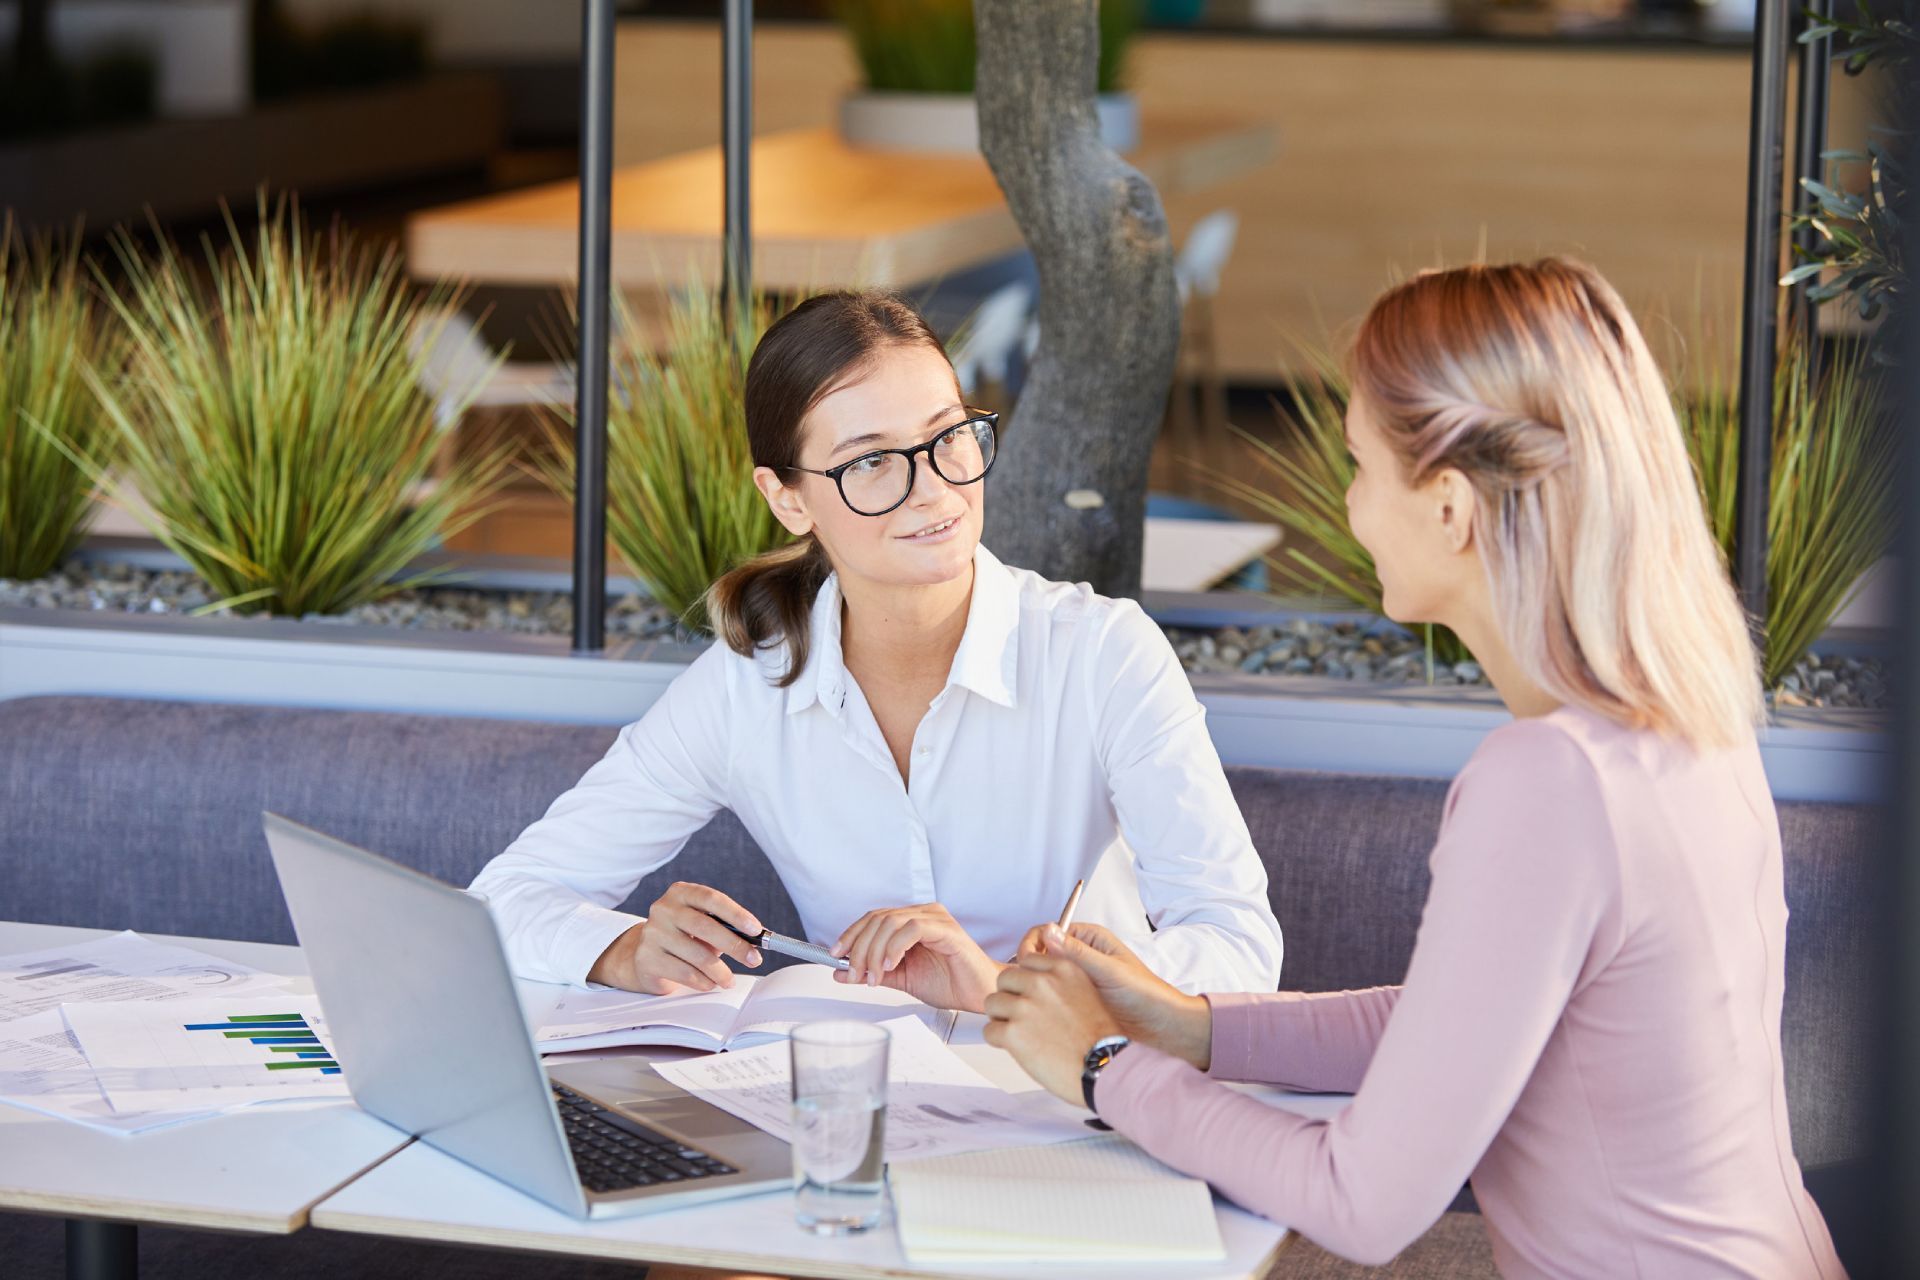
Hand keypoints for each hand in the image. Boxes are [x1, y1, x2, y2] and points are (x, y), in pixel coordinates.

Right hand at [587, 882, 762, 994]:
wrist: (643, 956)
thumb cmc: (682, 937)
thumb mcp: (702, 926)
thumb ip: (725, 928)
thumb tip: (755, 942)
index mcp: (681, 893)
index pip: (712, 899)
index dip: (736, 914)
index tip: (757, 930)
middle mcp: (664, 909)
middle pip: (706, 927)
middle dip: (735, 945)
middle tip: (754, 959)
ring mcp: (653, 933)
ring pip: (698, 955)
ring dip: (721, 972)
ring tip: (729, 980)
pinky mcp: (647, 958)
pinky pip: (686, 973)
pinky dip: (704, 981)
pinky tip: (710, 983)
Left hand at [829, 903, 1003, 1012]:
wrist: (978, 995)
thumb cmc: (948, 983)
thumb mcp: (901, 979)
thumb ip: (873, 973)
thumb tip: (840, 972)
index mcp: (912, 921)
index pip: (874, 918)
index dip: (851, 934)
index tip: (834, 954)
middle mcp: (923, 913)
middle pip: (878, 919)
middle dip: (859, 948)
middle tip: (854, 974)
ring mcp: (936, 919)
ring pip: (891, 922)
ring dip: (875, 952)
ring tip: (874, 976)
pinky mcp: (948, 930)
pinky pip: (913, 928)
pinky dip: (896, 947)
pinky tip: (892, 965)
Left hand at [982, 951, 1122, 1105]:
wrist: (1106, 1067)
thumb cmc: (1100, 1039)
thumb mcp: (1086, 993)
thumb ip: (1059, 983)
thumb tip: (1032, 986)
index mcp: (1063, 969)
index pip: (1026, 962)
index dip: (1026, 982)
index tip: (1031, 997)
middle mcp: (1042, 983)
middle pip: (1005, 979)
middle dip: (1010, 997)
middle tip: (1021, 1017)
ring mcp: (1025, 1007)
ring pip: (992, 1003)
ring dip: (1001, 1018)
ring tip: (1019, 1034)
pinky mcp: (1013, 1032)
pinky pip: (989, 1030)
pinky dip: (998, 1041)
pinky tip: (1017, 1049)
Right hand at [1014, 923, 1211, 1069]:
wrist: (1161, 1027)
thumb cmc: (1145, 995)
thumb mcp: (1110, 971)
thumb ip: (1078, 953)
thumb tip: (1048, 932)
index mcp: (1089, 940)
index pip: (1047, 933)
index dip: (1031, 946)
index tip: (1024, 964)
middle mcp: (1080, 956)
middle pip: (1040, 954)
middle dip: (1027, 967)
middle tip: (1020, 985)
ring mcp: (1075, 979)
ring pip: (1041, 977)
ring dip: (1031, 986)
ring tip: (1026, 1000)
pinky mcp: (1075, 1000)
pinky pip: (1049, 995)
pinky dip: (1040, 1001)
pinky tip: (1037, 1012)